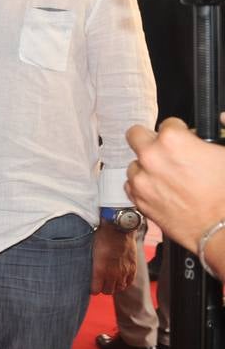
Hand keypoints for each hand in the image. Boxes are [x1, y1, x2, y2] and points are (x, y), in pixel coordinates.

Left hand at [90, 223, 136, 293]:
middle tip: (99, 283)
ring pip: (118, 288)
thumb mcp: (90, 250)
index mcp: (100, 270)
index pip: (95, 290)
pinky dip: (124, 283)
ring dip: (113, 286)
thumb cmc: (100, 236)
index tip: (89, 285)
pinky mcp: (132, 267)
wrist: (118, 228)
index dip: (92, 289)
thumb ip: (89, 263)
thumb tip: (82, 269)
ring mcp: (124, 271)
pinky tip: (119, 279)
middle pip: (107, 291)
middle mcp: (113, 273)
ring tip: (109, 281)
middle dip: (102, 288)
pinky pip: (128, 282)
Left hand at [126, 117, 224, 251]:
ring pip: (134, 163)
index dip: (181, 132)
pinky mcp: (138, 199)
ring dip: (147, 166)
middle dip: (150, 140)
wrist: (222, 229)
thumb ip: (217, 132)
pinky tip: (161, 190)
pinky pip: (132, 185)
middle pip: (136, 135)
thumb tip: (219, 119)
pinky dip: (143, 186)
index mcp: (172, 140)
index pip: (168, 123)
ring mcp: (141, 179)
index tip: (186, 140)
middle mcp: (150, 157)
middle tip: (165, 150)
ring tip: (168, 176)